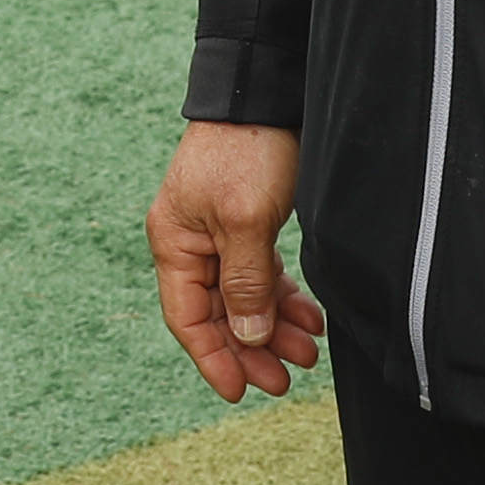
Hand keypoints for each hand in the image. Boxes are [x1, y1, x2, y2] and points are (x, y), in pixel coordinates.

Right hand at [149, 120, 327, 398]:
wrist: (267, 91)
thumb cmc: (247, 150)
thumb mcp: (245, 221)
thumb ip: (244, 282)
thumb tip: (247, 337)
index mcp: (175, 243)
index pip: (187, 318)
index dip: (213, 359)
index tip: (240, 392)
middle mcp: (192, 242)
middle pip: (218, 314)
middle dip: (252, 349)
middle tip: (285, 381)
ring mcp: (219, 232)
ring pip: (244, 297)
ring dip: (274, 326)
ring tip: (308, 351)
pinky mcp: (247, 221)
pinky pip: (260, 274)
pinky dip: (282, 297)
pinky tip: (309, 316)